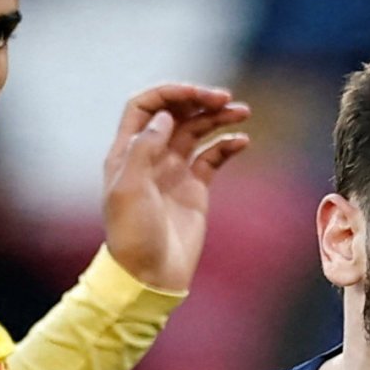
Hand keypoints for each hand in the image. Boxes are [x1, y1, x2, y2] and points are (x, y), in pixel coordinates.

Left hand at [97, 81, 255, 293]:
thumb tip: (166, 117)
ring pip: (197, 131)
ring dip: (218, 118)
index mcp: (128, 151)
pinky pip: (213, 157)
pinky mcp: (195, 189)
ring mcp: (174, 170)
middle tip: (225, 98)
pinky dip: (227, 145)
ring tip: (242, 112)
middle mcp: (151, 155)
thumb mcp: (129, 189)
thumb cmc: (133, 235)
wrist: (149, 276)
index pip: (146, 106)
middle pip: (176, 113)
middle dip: (199, 100)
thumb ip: (144, 148)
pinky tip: (242, 141)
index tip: (197, 94)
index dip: (170, 93)